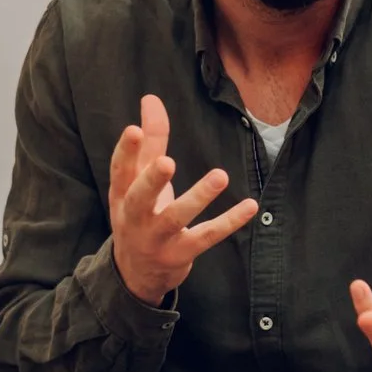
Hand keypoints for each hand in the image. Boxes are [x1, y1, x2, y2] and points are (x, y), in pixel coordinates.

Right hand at [109, 94, 257, 305]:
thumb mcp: (139, 180)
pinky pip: (207, 236)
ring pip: (177, 218)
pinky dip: (229, 222)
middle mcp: (135, 218)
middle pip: (140, 199)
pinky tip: (250, 206)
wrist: (137, 272)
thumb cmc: (141, 213)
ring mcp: (157, 239)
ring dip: (198, 198)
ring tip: (220, 176)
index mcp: (122, 196)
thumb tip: (150, 99)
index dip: (125, 151)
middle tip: (166, 162)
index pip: (120, 172)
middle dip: (152, 181)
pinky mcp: (181, 254)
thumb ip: (150, 140)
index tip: (134, 129)